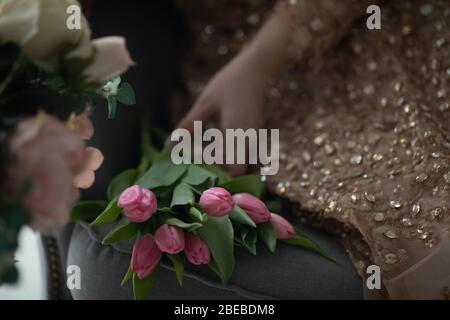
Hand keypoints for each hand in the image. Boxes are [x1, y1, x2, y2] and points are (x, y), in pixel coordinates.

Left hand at [174, 50, 269, 175]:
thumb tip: (169, 145)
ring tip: (211, 171)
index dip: (222, 181)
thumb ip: (188, 126)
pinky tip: (219, 157)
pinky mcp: (254, 138)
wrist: (256, 70)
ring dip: (231, 171)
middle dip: (225, 179)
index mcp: (236, 135)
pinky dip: (235, 161)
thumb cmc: (229, 83)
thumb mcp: (205, 103)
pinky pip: (248, 158)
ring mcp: (254, 140)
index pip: (235, 171)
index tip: (202, 184)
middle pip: (241, 174)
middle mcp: (248, 142)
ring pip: (247, 167)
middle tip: (203, 181)